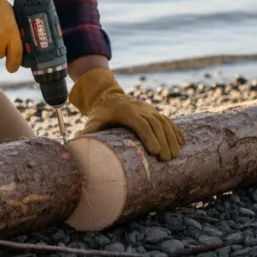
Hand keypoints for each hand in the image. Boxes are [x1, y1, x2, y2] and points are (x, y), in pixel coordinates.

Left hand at [68, 68, 183, 160]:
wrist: (108, 97)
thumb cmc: (100, 115)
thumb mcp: (92, 122)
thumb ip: (87, 134)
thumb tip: (75, 149)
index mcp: (125, 111)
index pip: (140, 123)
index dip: (149, 137)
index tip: (155, 152)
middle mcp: (139, 108)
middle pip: (155, 123)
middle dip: (163, 141)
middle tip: (167, 159)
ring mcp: (148, 109)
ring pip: (164, 122)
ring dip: (171, 138)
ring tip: (175, 156)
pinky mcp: (154, 112)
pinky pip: (167, 120)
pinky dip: (175, 131)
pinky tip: (181, 143)